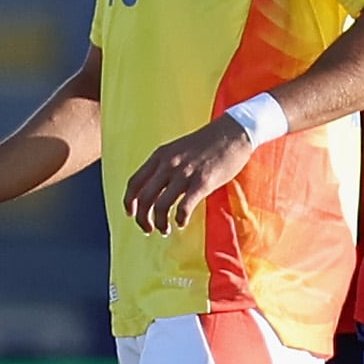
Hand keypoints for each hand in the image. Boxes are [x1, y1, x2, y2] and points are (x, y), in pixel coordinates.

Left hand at [124, 115, 252, 233]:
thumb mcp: (178, 149)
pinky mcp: (202, 182)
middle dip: (142, 219)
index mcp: (160, 156)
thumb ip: (165, 165)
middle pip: (144, 198)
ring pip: (161, 206)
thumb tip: (155, 188)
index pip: (134, 183)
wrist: (234, 133)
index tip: (131, 214)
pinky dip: (180, 219)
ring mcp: (185, 173)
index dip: (129, 202)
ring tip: (165, 230)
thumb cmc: (208, 143)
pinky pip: (184, 207)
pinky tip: (182, 223)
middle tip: (148, 228)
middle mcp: (168, 164)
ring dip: (160, 223)